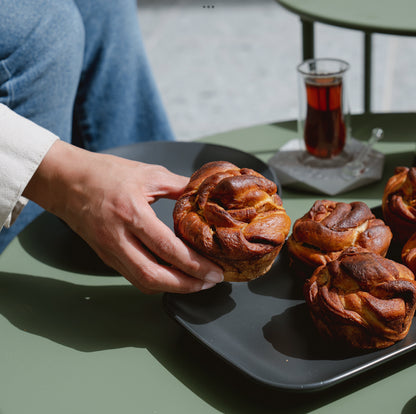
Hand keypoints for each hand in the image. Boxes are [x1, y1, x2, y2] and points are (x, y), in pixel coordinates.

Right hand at [23, 140, 223, 293]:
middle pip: (155, 276)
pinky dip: (155, 281)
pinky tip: (171, 275)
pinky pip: (132, 277)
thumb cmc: (104, 174)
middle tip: (209, 283)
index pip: (168, 249)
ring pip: (142, 282)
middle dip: (187, 285)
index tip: (214, 271)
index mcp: (132, 214)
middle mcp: (118, 238)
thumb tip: (202, 194)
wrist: (66, 181)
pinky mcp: (105, 256)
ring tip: (195, 282)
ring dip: (172, 287)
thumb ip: (178, 186)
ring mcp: (109, 250)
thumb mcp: (147, 173)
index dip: (195, 265)